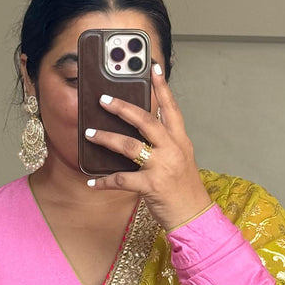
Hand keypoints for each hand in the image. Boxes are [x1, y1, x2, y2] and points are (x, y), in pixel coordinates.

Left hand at [83, 64, 212, 230]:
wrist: (194, 216)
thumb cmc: (184, 190)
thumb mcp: (181, 160)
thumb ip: (166, 143)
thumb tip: (143, 130)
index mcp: (180, 141)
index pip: (172, 109)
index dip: (162, 87)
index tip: (153, 67)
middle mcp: (172, 150)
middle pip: (146, 121)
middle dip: (123, 108)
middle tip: (104, 100)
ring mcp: (162, 167)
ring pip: (130, 146)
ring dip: (107, 138)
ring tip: (90, 133)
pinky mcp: (151, 186)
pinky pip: (122, 179)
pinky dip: (105, 181)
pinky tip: (92, 181)